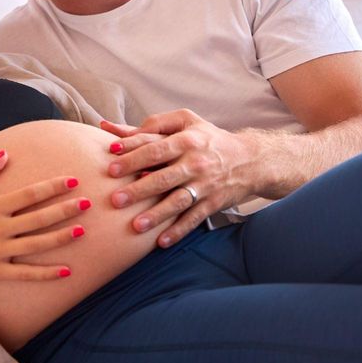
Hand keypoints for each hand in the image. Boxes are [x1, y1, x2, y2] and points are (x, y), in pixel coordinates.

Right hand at [0, 150, 89, 283]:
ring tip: (83, 230)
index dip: (53, 186)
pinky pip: (26, 273)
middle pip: (39, 218)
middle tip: (88, 202)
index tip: (73, 180)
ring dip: (61, 237)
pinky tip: (66, 270)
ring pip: (37, 244)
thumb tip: (4, 152)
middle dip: (65, 209)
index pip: (29, 194)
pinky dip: (47, 273)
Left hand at [101, 110, 260, 246]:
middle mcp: (195, 163)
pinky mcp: (212, 203)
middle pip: (163, 177)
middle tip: (115, 199)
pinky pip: (194, 218)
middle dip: (138, 189)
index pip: (155, 149)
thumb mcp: (186, 120)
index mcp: (186, 141)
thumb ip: (155, 123)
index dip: (132, 156)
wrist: (250, 159)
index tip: (110, 165)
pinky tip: (161, 242)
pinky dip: (178, 231)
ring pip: (177, 201)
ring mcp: (204, 185)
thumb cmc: (208, 138)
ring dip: (157, 215)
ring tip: (135, 226)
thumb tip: (121, 130)